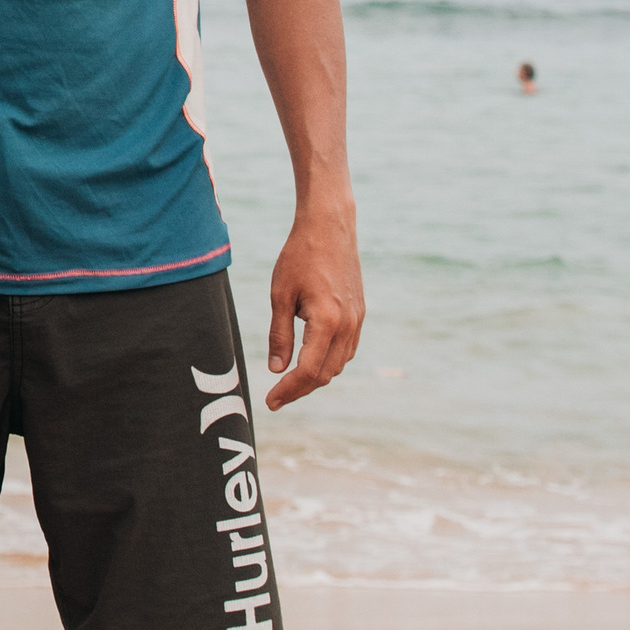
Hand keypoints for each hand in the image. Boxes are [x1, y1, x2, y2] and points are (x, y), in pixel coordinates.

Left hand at [265, 201, 362, 409]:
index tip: (270, 402)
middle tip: (276, 397)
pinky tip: (310, 360)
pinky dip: (328, 361)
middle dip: (300, 389)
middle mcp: (348, 326)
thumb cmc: (300, 256)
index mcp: (327, 322)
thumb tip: (276, 369)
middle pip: (325, 374)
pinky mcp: (359, 313)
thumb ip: (279, 335)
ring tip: (289, 382)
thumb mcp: (280, 295)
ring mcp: (357, 320)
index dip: (288, 391)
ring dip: (315, 377)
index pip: (308, 371)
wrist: (330, 227)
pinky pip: (346, 350)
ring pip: (338, 364)